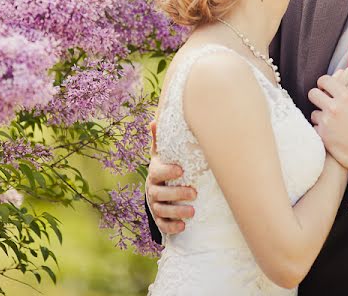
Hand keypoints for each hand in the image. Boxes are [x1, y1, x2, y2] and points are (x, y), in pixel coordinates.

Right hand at [146, 120, 195, 234]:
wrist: (159, 188)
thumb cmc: (165, 167)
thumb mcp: (162, 154)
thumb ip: (159, 140)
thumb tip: (153, 121)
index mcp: (154, 173)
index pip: (158, 172)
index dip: (168, 172)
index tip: (181, 170)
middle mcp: (152, 190)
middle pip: (160, 194)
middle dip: (177, 194)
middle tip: (194, 193)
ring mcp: (155, 205)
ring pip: (162, 210)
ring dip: (176, 211)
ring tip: (192, 211)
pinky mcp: (160, 219)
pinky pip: (163, 225)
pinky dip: (171, 227)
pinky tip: (183, 226)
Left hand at [308, 68, 347, 175]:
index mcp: (347, 97)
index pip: (325, 80)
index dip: (324, 82)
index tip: (326, 86)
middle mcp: (334, 108)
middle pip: (313, 94)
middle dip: (317, 96)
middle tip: (323, 100)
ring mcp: (327, 123)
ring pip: (314, 112)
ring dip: (321, 115)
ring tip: (330, 119)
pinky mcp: (324, 137)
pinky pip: (316, 128)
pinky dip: (322, 129)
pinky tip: (331, 131)